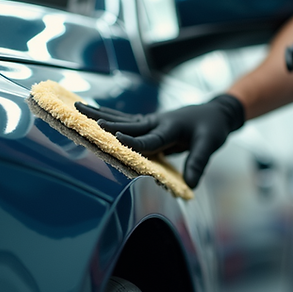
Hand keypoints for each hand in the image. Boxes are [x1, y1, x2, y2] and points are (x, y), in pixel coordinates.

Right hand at [76, 94, 244, 187]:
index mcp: (171, 127)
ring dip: (100, 113)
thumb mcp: (209, 144)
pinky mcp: (148, 122)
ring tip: (77, 106)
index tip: (116, 140)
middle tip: (85, 118)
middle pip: (129, 123)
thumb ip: (199, 163)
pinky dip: (108, 116)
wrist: (215, 112)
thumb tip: (191, 185)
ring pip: (122, 118)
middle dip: (107, 122)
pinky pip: (125, 119)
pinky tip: (92, 113)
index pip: (150, 138)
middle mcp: (157, 121)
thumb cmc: (212, 128)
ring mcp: (151, 120)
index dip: (134, 141)